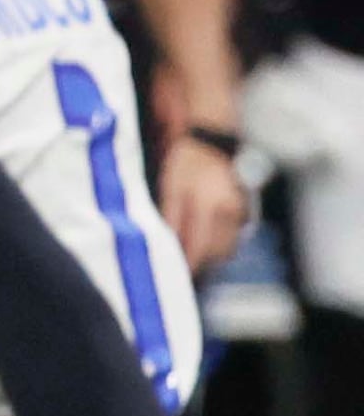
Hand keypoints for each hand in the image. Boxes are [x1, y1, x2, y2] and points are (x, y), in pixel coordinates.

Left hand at [159, 133, 248, 272]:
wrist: (211, 142)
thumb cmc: (187, 162)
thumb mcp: (170, 187)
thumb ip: (171, 216)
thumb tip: (169, 244)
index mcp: (209, 205)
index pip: (200, 246)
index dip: (189, 263)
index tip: (179, 273)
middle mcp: (230, 210)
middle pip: (218, 252)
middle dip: (201, 262)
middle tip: (184, 264)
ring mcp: (241, 210)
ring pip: (229, 247)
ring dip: (212, 254)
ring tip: (193, 252)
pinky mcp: (247, 209)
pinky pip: (235, 236)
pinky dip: (221, 242)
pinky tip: (206, 238)